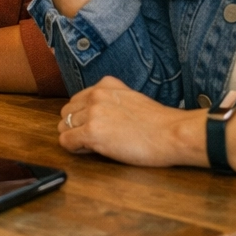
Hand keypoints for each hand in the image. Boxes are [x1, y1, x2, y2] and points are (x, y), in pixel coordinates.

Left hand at [56, 76, 201, 167]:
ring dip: (76, 138)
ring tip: (97, 145)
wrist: (172, 134)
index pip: (77, 100)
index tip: (96, 127)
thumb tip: (95, 115)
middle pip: (67, 113)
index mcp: (105, 84)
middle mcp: (95, 94)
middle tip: (95, 139)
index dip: (84, 117)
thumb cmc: (158, 123)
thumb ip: (110, 101)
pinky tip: (93, 151)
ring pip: (64, 127)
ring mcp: (93, 112)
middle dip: (76, 127)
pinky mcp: (92, 132)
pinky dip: (75, 149)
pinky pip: (66, 141)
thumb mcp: (130, 99)